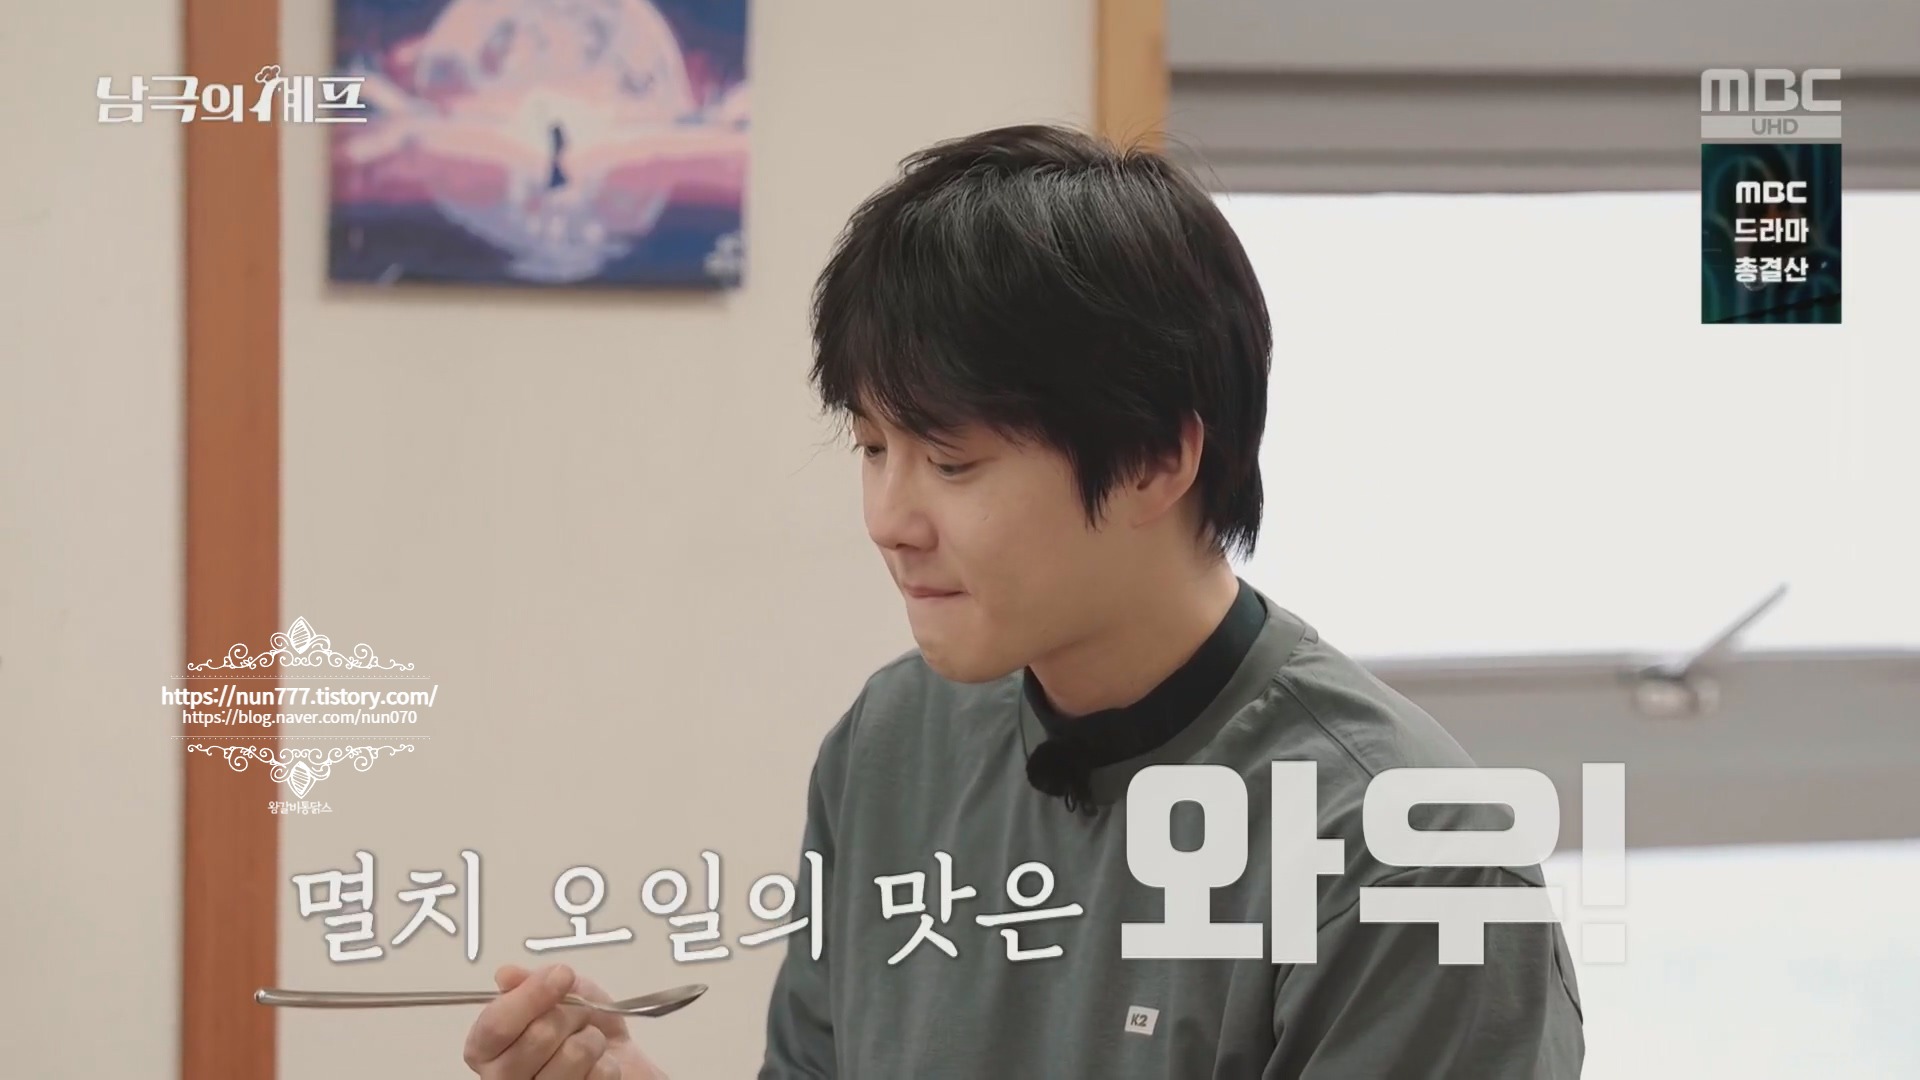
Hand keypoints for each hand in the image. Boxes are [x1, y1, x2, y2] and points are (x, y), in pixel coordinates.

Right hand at [463, 962, 666, 1078]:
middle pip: (539, 1036)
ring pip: (573, 1054)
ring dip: (591, 1038)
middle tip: (580, 1014)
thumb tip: (507, 975)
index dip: (531, 995)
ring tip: (589, 1040)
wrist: (614, 1054)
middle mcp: (502, 1077)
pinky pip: (599, 1074)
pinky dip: (608, 1062)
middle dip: (571, 1014)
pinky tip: (597, 1065)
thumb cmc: (580, 1024)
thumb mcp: (559, 992)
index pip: (497, 1024)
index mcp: (487, 1047)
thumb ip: (532, 982)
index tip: (561, 974)